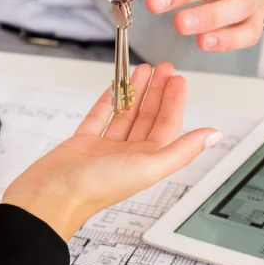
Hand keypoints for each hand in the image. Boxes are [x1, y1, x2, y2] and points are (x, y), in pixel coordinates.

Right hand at [2, 63, 220, 240]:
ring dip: (135, 92)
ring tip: (143, 70)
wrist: (50, 195)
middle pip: (148, 118)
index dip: (174, 102)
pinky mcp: (82, 143)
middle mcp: (127, 155)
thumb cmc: (94, 189)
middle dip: (157, 92)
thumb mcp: (147, 167)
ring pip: (125, 114)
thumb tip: (213, 136)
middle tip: (164, 68)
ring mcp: (104, 149)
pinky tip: (114, 88)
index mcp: (146, 162)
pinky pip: (98, 117)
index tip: (178, 80)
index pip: (167, 126)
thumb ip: (181, 150)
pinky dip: (108, 101)